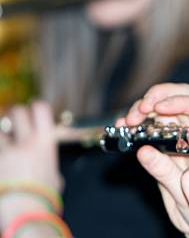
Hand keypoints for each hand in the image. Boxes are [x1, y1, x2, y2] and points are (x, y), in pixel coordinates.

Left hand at [0, 101, 61, 228]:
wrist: (26, 211)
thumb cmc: (45, 197)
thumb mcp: (54, 176)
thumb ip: (48, 164)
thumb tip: (46, 167)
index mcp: (46, 143)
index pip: (41, 109)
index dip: (36, 106)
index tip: (34, 110)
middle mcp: (26, 142)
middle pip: (18, 112)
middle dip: (16, 114)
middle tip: (16, 121)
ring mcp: (7, 151)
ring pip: (0, 129)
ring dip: (3, 133)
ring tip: (6, 139)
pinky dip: (0, 149)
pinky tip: (4, 157)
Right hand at [117, 83, 188, 235]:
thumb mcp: (182, 191)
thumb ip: (165, 172)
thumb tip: (143, 152)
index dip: (179, 102)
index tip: (158, 109)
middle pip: (178, 97)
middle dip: (156, 98)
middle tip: (139, 111)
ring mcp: (175, 133)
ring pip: (159, 107)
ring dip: (141, 108)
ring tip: (127, 121)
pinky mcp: (158, 140)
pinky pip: (147, 123)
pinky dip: (132, 121)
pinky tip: (122, 126)